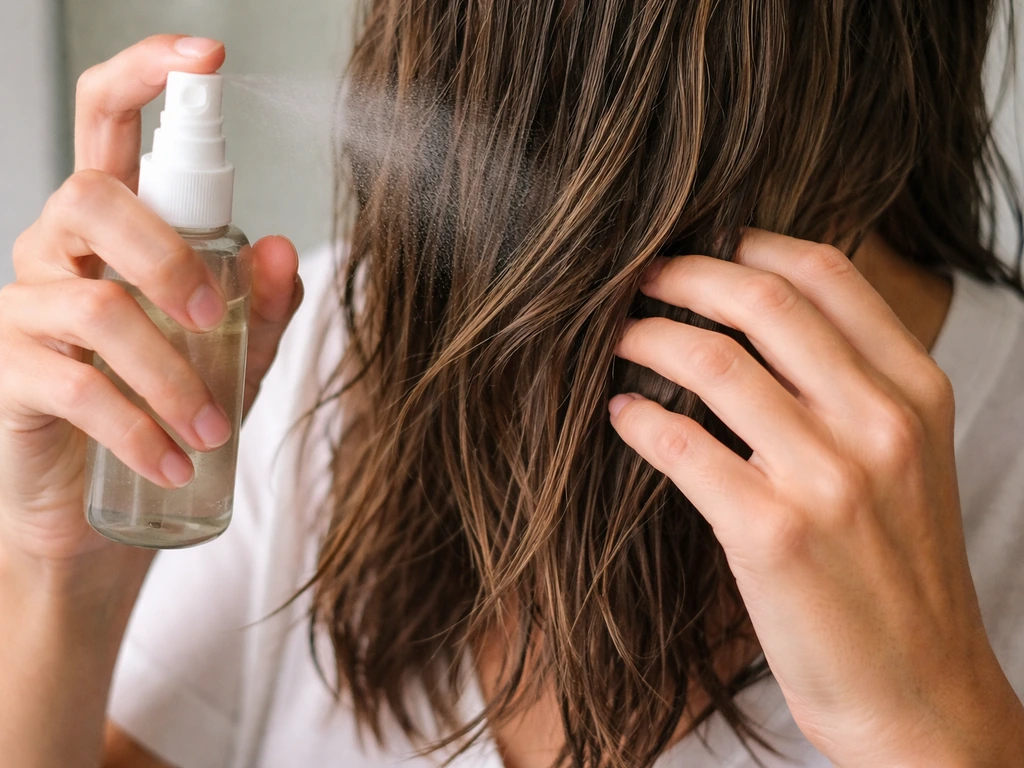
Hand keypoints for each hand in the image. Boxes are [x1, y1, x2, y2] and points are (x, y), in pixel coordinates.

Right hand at [0, 35, 303, 566]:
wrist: (97, 497)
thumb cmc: (165, 407)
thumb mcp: (232, 353)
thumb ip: (259, 304)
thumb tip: (279, 246)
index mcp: (114, 224)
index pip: (110, 121)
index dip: (147, 73)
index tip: (208, 54)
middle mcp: (59, 248)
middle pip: (94, 197)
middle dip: (171, 257)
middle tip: (216, 321)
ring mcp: (26, 307)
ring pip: (96, 305)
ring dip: (173, 374)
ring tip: (217, 430)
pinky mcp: (9, 372)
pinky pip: (77, 386)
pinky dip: (141, 428)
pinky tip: (178, 465)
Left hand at [609, 229, 1023, 765]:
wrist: (917, 691)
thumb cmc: (895, 571)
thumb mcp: (905, 460)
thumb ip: (850, 385)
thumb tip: (756, 316)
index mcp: (915, 392)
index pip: (826, 274)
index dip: (749, 241)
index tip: (701, 243)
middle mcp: (878, 423)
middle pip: (760, 301)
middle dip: (683, 274)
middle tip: (638, 277)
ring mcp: (827, 478)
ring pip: (710, 362)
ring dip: (645, 338)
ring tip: (616, 339)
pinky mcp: (771, 534)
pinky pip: (680, 444)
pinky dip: (635, 418)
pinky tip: (620, 415)